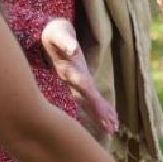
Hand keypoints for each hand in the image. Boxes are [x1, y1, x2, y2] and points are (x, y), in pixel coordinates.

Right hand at [41, 19, 117, 138]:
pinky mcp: (80, 82)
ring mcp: (75, 83)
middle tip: (111, 127)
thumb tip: (73, 48)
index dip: (91, 97)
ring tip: (113, 128)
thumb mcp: (58, 33)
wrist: (48, 35)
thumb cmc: (55, 33)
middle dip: (98, 113)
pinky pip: (91, 98)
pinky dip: (100, 108)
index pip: (82, 85)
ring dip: (100, 115)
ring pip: (88, 102)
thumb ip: (65, 41)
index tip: (100, 108)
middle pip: (86, 99)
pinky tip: (110, 118)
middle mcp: (72, 80)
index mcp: (68, 70)